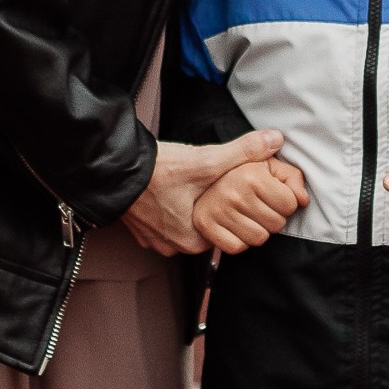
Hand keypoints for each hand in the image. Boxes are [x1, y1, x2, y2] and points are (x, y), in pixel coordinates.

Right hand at [125, 131, 290, 255]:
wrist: (111, 168)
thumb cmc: (157, 170)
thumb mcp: (206, 159)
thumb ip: (244, 151)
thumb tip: (276, 140)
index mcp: (194, 239)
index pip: (229, 233)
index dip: (234, 211)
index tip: (233, 192)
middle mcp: (173, 247)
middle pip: (207, 229)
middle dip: (212, 209)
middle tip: (211, 185)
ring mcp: (153, 240)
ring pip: (185, 226)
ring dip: (190, 208)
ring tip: (191, 187)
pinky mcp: (139, 229)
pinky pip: (164, 222)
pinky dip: (170, 207)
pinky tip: (171, 189)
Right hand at [191, 149, 308, 254]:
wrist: (194, 174)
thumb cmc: (237, 171)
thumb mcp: (265, 164)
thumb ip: (290, 175)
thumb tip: (303, 199)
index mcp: (250, 174)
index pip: (291, 204)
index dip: (286, 201)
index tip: (272, 194)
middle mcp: (234, 193)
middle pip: (277, 224)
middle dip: (273, 216)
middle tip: (259, 206)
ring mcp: (217, 211)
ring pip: (259, 238)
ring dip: (257, 230)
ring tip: (247, 215)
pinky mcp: (205, 227)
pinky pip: (237, 247)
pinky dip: (238, 240)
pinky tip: (234, 226)